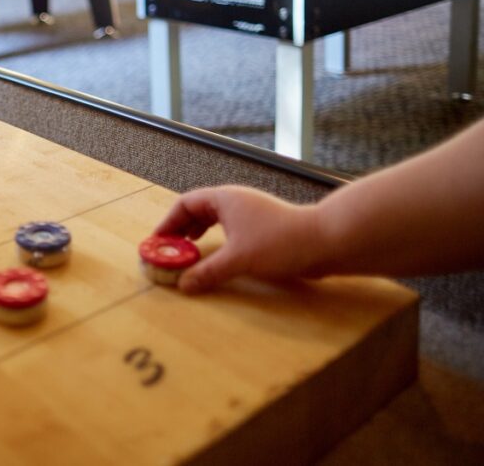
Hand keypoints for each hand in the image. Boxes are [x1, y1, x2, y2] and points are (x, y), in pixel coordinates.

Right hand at [153, 185, 322, 293]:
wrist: (325, 242)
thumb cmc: (281, 242)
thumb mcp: (238, 259)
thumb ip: (208, 272)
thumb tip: (183, 284)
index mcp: (224, 199)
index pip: (185, 204)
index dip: (168, 223)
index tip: (158, 242)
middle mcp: (235, 201)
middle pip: (197, 209)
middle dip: (180, 229)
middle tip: (169, 249)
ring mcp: (249, 213)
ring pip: (214, 218)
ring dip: (197, 234)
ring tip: (187, 251)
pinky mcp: (261, 227)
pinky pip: (228, 229)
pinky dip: (215, 240)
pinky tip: (216, 254)